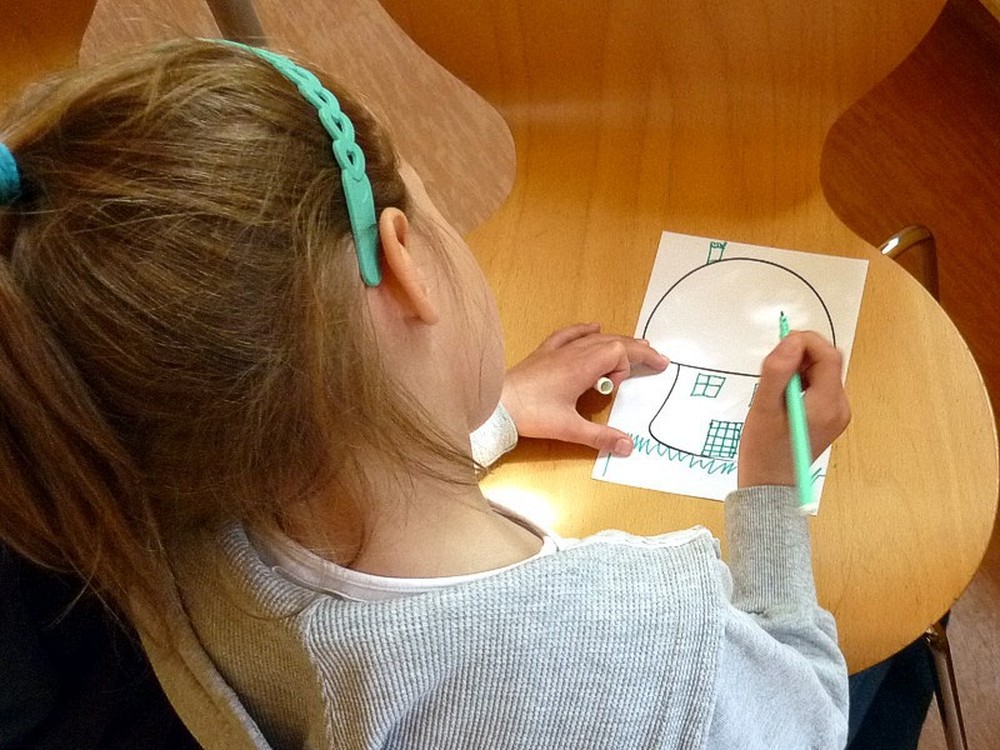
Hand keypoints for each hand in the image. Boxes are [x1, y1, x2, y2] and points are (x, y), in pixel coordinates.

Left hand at [501, 323, 668, 456]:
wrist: (496, 404)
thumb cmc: (532, 414)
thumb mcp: (569, 429)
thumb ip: (601, 437)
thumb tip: (629, 446)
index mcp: (582, 366)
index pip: (618, 352)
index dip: (627, 366)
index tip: (617, 388)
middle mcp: (573, 352)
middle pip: (612, 341)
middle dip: (636, 349)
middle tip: (657, 359)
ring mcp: (558, 350)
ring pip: (594, 338)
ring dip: (616, 341)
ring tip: (636, 346)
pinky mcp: (544, 352)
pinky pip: (569, 334)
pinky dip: (585, 330)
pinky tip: (593, 326)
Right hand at [738, 330, 850, 487]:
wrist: (770, 486)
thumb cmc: (763, 451)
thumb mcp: (764, 408)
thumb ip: (778, 372)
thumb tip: (792, 340)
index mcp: (826, 405)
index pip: (828, 356)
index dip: (805, 342)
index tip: (780, 345)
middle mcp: (839, 408)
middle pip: (828, 362)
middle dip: (801, 354)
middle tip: (773, 368)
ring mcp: (837, 414)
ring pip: (823, 372)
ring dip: (800, 368)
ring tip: (775, 387)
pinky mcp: (830, 417)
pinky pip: (820, 386)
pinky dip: (803, 381)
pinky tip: (784, 396)